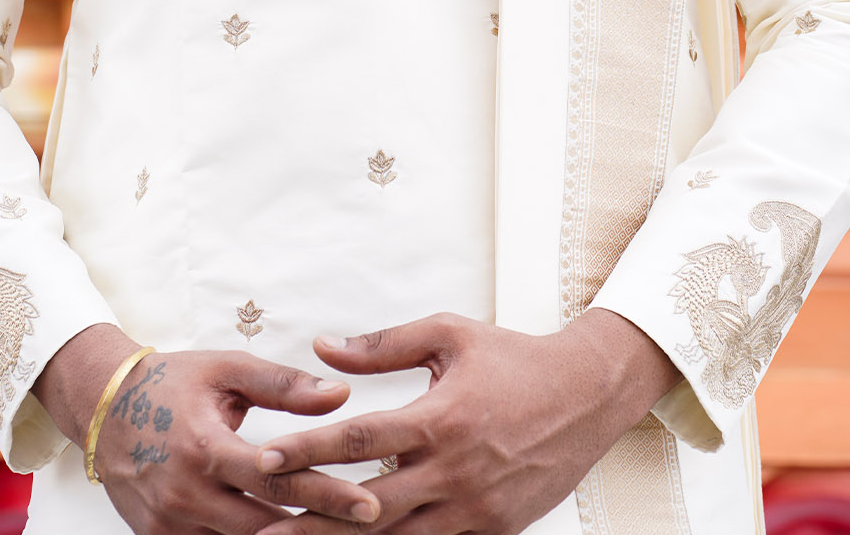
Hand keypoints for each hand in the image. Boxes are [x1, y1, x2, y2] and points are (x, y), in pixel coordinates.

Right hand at [36, 328, 383, 534]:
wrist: (104, 409)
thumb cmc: (173, 383)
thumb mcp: (226, 370)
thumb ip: (283, 384)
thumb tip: (340, 395)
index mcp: (204, 447)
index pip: (276, 480)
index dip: (325, 494)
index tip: (369, 504)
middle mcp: (185, 495)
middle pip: (265, 526)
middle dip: (318, 530)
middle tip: (371, 523)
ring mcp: (169, 525)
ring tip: (334, 534)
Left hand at [250, 310, 680, 534]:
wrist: (588, 395)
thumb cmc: (513, 358)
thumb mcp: (450, 335)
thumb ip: (384, 344)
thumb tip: (323, 348)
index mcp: (442, 418)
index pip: (361, 439)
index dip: (309, 450)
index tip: (264, 458)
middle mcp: (457, 471)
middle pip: (369, 506)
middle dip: (311, 520)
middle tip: (261, 530)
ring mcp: (476, 509)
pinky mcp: (493, 531)